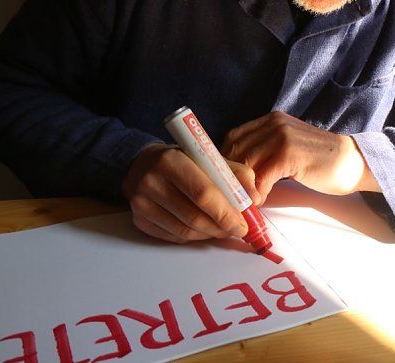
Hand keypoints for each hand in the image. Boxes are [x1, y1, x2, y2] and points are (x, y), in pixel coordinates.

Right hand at [121, 143, 258, 243]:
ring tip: (223, 229)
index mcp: (171, 160)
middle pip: (194, 217)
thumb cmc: (182, 160)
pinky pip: (173, 237)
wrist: (141, 164)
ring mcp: (142, 203)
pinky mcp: (139, 219)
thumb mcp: (209, 157)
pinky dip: (194, 237)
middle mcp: (152, 181)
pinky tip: (203, 229)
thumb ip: (236, 174)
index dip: (225, 213)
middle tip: (237, 230)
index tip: (243, 224)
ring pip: (185, 231)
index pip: (202, 193)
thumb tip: (255, 199)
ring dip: (210, 234)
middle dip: (221, 228)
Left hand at [221, 111, 378, 199]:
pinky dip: (257, 191)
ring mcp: (281, 136)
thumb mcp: (288, 148)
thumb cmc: (320, 161)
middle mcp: (273, 124)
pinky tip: (260, 200)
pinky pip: (261, 175)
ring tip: (244, 201)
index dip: (224, 161)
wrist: (353, 162)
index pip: (233, 137)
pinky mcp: (289, 154)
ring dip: (242, 187)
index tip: (225, 180)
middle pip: (235, 150)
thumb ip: (266, 152)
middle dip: (229, 176)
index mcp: (271, 120)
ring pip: (246, 164)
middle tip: (230, 196)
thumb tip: (238, 174)